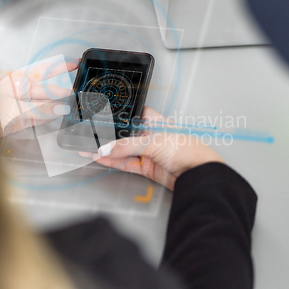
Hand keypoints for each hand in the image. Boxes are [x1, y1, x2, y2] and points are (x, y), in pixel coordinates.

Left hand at [0, 58, 78, 137]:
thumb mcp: (12, 111)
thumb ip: (38, 109)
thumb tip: (59, 108)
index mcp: (14, 81)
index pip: (42, 71)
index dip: (59, 67)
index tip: (75, 63)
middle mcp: (17, 91)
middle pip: (45, 90)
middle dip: (61, 92)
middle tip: (77, 96)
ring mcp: (18, 105)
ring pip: (42, 104)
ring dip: (56, 106)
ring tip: (71, 108)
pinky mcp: (18, 119)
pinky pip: (37, 116)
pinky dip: (47, 117)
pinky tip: (56, 116)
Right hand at [81, 107, 223, 190]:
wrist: (198, 174)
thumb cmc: (187, 150)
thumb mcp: (153, 142)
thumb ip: (127, 146)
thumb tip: (106, 148)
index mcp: (155, 122)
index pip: (133, 114)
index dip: (119, 114)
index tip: (102, 116)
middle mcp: (151, 136)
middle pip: (126, 135)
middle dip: (110, 137)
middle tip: (91, 136)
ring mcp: (149, 153)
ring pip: (124, 150)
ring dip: (108, 151)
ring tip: (89, 148)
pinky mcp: (147, 168)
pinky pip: (126, 163)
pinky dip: (114, 162)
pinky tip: (102, 158)